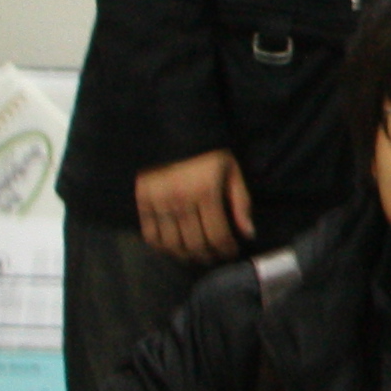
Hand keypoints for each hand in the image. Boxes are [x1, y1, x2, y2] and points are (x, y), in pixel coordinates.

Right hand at [134, 148, 254, 264]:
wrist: (173, 133)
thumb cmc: (208, 154)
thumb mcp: (232, 172)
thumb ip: (241, 203)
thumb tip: (248, 234)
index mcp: (206, 193)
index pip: (217, 235)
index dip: (226, 250)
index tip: (231, 252)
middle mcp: (181, 201)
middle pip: (195, 244)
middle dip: (208, 256)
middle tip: (214, 258)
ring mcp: (158, 203)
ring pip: (172, 244)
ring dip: (186, 256)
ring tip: (196, 257)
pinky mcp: (142, 201)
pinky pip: (150, 234)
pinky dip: (162, 247)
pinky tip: (173, 249)